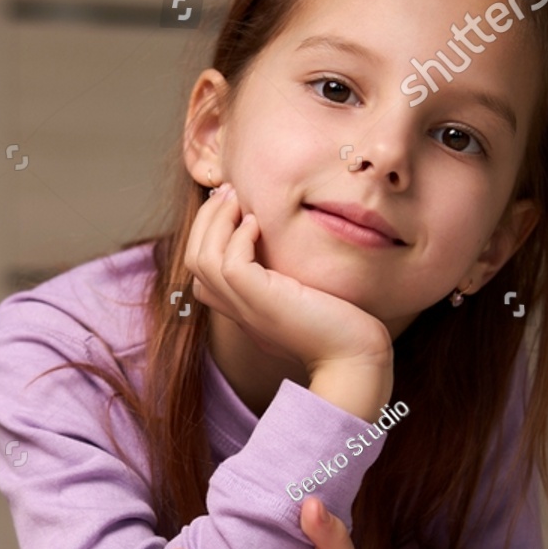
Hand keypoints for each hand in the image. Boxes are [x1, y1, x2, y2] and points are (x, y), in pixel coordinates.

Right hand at [186, 185, 392, 417]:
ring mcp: (245, 307)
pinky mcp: (260, 301)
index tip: (231, 206)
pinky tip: (257, 223)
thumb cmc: (339, 326)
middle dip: (205, 219)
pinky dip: (236, 237)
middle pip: (193, 259)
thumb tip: (278, 239)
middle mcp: (236, 309)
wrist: (354, 357)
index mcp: (242, 308)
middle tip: (228, 191)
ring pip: (202, 258)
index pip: (201, 271)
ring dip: (215, 221)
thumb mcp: (302, 295)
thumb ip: (284, 276)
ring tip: (237, 198)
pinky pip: (228, 263)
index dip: (207, 233)